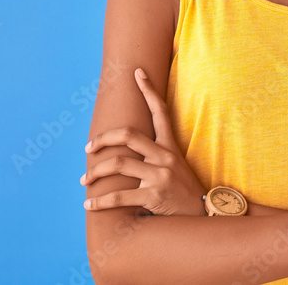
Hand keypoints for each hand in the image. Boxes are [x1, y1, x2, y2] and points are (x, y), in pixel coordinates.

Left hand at [81, 68, 207, 216]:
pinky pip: (120, 196)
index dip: (148, 90)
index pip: (160, 111)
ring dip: (96, 172)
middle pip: (128, 135)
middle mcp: (165, 156)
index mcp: (170, 146)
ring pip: (119, 164)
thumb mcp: (174, 165)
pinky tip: (89, 205)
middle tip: (88, 148)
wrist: (203, 214)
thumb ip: (154, 155)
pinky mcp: (155, 195)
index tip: (137, 73)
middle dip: (103, 140)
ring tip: (85, 180)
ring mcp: (160, 175)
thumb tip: (124, 151)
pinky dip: (100, 201)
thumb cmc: (183, 189)